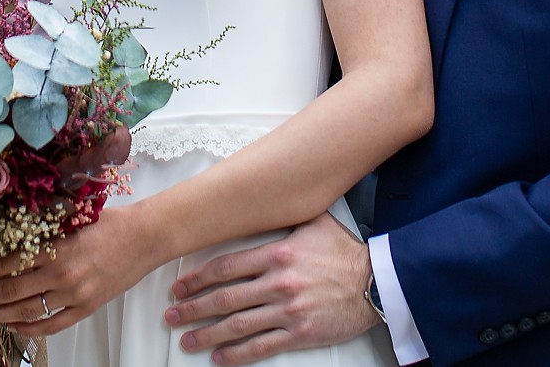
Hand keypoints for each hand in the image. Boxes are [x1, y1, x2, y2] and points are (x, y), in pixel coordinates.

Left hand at [0, 209, 154, 336]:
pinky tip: (8, 325)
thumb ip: (38, 231)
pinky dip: (27, 328)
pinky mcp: (87, 308)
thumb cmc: (108, 221)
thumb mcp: (69, 218)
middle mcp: (62, 275)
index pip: (4, 264)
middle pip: (7, 291)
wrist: (146, 237)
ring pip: (23, 311)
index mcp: (55, 248)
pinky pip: (51, 325)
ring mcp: (75, 295)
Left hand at [166, 213, 378, 365]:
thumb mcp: (313, 222)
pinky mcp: (301, 333)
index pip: (225, 267)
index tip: (179, 286)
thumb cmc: (345, 252)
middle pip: (224, 298)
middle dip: (193, 308)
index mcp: (276, 254)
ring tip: (187, 339)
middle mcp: (278, 283)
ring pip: (238, 324)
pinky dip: (237, 354)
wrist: (377, 282)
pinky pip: (263, 345)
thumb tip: (260, 198)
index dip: (197, 278)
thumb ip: (283, 216)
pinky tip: (219, 356)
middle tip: (172, 315)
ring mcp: (288, 310)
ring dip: (208, 333)